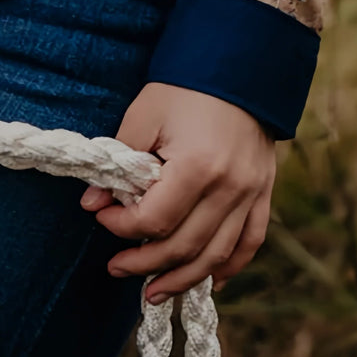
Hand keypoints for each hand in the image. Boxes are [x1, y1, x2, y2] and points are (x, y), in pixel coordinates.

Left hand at [80, 83, 275, 301]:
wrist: (237, 64)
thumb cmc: (185, 86)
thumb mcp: (144, 115)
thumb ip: (119, 164)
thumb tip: (93, 205)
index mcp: (198, 166)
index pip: (155, 219)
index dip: (122, 227)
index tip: (101, 218)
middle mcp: (230, 188)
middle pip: (185, 247)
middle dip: (145, 263)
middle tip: (116, 268)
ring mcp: (252, 193)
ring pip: (217, 255)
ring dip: (183, 279)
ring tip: (153, 292)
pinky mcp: (264, 192)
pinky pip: (250, 242)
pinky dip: (230, 267)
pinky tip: (209, 282)